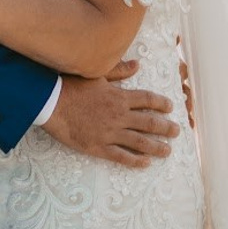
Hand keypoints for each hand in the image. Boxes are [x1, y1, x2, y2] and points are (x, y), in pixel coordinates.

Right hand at [46, 61, 178, 166]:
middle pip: (150, 123)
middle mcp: (119, 116)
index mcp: (120, 97)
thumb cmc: (71, 85)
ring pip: (140, 142)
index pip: (147, 100)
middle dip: (166, 128)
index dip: (161, 104)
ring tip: (167, 151)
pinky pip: (121, 156)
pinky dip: (135, 161)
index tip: (171, 108)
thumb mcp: (97, 74)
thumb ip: (119, 70)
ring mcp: (110, 133)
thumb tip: (137, 65)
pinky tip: (146, 163)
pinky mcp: (98, 146)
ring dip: (157, 147)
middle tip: (177, 132)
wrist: (51, 103)